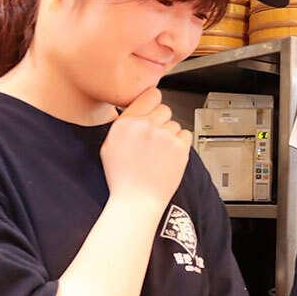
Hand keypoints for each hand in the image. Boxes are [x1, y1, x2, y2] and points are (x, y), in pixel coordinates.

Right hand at [101, 87, 191, 213]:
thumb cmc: (123, 178)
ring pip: (175, 124)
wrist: (137, 201)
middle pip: (164, 108)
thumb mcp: (110, 145)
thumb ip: (123, 124)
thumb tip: (136, 110)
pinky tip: (170, 156)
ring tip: (160, 153)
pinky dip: (181, 144)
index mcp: (126, 122)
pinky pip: (186, 135)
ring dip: (170, 135)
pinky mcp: (180, 148)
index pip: (150, 95)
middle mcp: (145, 126)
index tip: (154, 108)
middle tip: (155, 139)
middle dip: (161, 121)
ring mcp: (164, 136)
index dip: (153, 102)